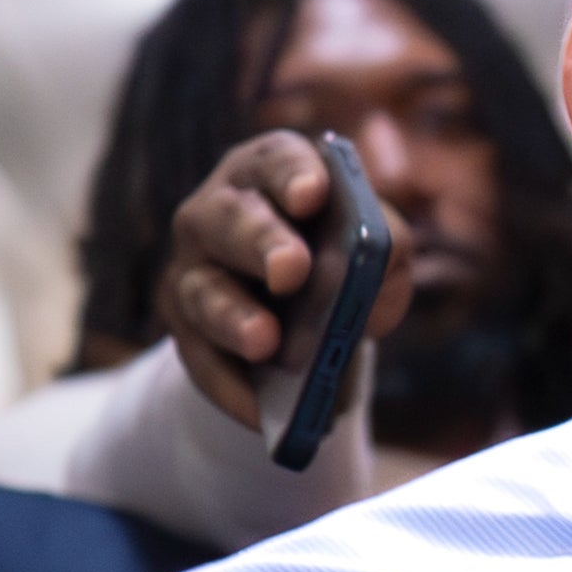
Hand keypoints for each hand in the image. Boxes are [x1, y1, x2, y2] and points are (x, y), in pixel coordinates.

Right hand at [158, 133, 421, 430]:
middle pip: (228, 220)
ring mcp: (193, 270)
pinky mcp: (185, 329)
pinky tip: (262, 411)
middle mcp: (217, 212)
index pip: (276, 160)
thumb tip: (372, 286)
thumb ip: (386, 252)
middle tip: (292, 269)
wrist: (304, 316)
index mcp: (269, 174)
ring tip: (267, 342)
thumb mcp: (375, 251)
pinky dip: (232, 388)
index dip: (293, 174)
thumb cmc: (342, 262)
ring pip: (203, 292)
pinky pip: (201, 360)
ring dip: (235, 318)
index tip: (314, 194)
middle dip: (261, 242)